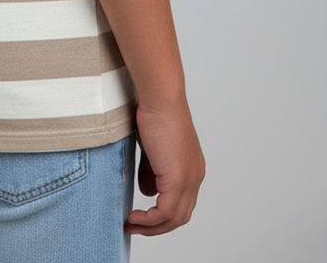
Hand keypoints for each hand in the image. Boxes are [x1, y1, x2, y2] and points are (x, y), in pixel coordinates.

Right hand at [124, 95, 205, 235]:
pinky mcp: (178, 179)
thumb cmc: (155, 113)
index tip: (142, 216)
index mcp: (192, 167)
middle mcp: (195, 176)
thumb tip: (147, 192)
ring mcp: (189, 179)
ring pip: (175, 218)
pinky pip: (165, 212)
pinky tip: (133, 217)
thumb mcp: (152, 149)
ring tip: (131, 225)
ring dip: (152, 227)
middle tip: (135, 226)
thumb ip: (151, 171)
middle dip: (157, 226)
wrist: (161, 99)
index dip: (162, 213)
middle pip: (180, 215)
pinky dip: (149, 220)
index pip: (181, 201)